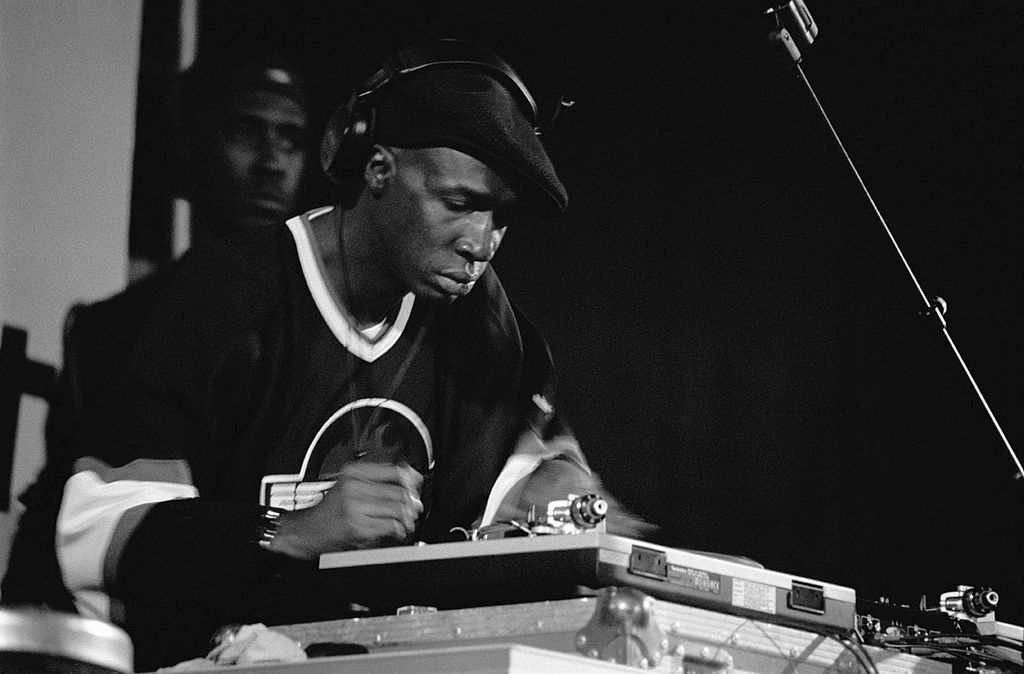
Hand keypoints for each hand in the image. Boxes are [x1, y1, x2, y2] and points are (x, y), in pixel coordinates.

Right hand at [269, 462, 422, 559]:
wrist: (306, 530)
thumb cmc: (330, 509)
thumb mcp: (349, 484)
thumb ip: (376, 478)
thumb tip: (408, 476)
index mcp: (354, 473)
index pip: (393, 471)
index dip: (410, 479)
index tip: (416, 485)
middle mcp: (355, 487)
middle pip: (398, 492)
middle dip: (412, 502)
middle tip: (415, 507)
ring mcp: (356, 507)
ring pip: (396, 510)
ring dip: (407, 517)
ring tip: (408, 520)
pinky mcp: (358, 527)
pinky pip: (389, 526)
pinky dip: (398, 529)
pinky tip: (397, 530)